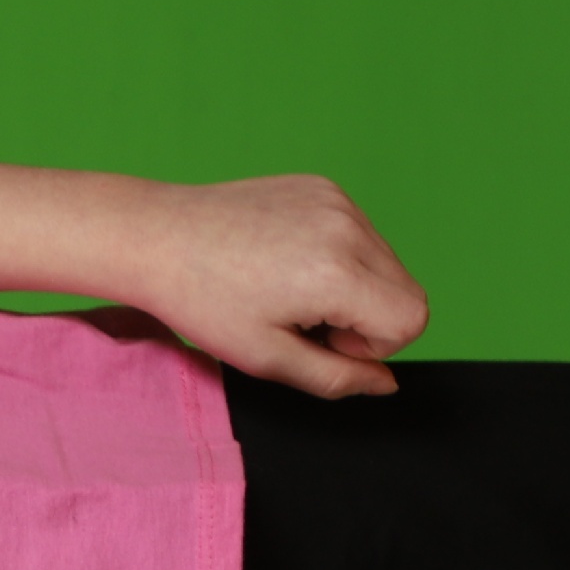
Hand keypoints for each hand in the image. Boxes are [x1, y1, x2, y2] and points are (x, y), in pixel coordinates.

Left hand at [127, 176, 428, 397]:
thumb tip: (385, 383)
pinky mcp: (323, 186)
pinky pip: (359, 234)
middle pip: (408, 291)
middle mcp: (347, 228)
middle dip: (368, 318)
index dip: (375, 345)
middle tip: (303, 319)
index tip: (323, 340)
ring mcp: (337, 201)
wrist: (156, 237)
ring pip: (387, 263)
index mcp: (338, 274)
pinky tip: (284, 261)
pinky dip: (337, 256)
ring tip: (289, 290)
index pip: (413, 319)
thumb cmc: (203, 302)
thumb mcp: (268, 358)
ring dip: (354, 287)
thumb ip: (337, 379)